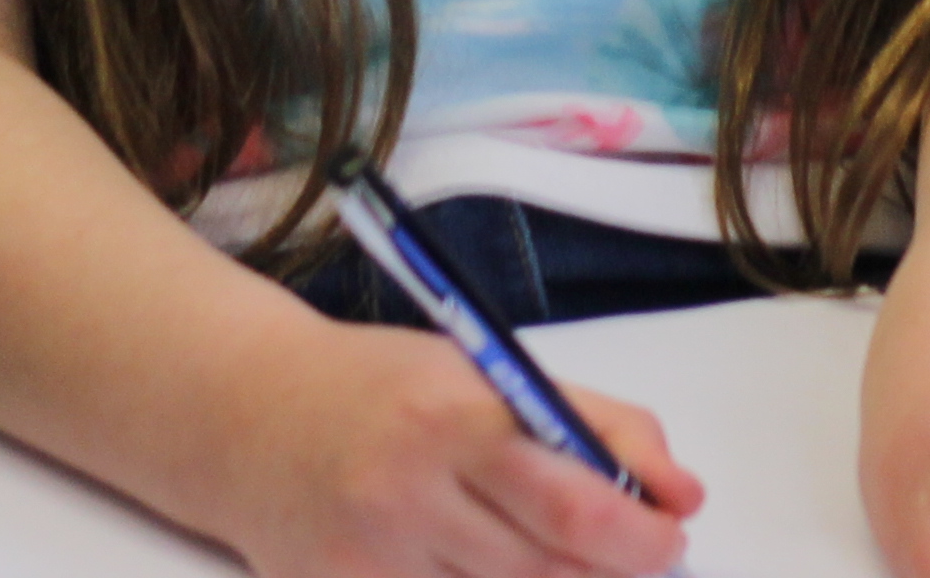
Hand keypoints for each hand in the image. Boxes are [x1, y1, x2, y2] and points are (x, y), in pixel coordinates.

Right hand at [202, 314, 700, 577]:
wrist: (246, 417)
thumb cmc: (383, 387)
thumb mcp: (489, 372)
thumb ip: (597, 423)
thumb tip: (683, 494)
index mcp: (452, 419)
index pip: (570, 506)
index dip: (638, 536)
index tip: (671, 535)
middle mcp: (409, 495)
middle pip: (545, 570)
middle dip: (610, 568)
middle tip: (635, 551)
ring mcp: (373, 560)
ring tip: (555, 551)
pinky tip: (487, 568)